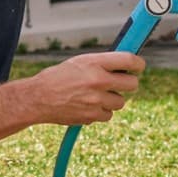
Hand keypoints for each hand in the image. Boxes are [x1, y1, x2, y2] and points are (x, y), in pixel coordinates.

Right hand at [28, 50, 144, 125]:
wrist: (38, 98)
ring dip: (112, 99)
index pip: (129, 60)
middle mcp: (98, 81)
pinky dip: (101, 112)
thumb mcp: (79, 62)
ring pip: (120, 102)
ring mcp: (96, 100)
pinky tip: (88, 105)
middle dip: (128, 83)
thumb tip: (124, 65)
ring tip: (95, 95)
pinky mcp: (92, 116)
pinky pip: (108, 115)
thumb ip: (102, 63)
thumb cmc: (58, 77)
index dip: (138, 64)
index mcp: (95, 63)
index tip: (139, 66)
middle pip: (132, 84)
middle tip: (119, 82)